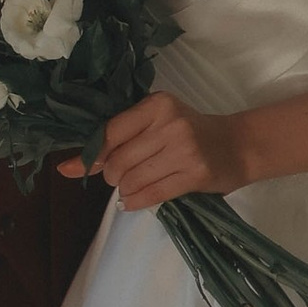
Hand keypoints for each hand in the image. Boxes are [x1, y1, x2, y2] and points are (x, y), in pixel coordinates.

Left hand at [97, 89, 245, 209]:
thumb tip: (68, 167)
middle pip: (119, 161)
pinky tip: (133, 202)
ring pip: (133, 180)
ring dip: (126, 190)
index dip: (94, 155)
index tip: (85, 166)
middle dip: (112, 176)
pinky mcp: (195, 174)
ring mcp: (184, 149)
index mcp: (157, 104)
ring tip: (133, 187)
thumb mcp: (159, 123)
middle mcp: (170, 123)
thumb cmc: (192, 133)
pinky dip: (136, 202)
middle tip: (122, 178)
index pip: (110, 132)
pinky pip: (152, 194)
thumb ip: (118, 140)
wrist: (239, 145)